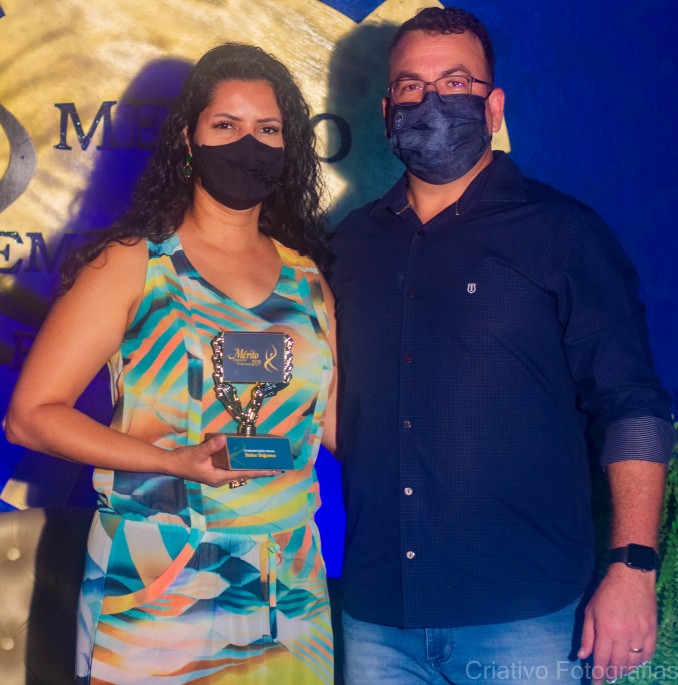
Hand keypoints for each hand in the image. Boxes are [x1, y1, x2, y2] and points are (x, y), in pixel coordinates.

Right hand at [168, 434, 280, 486]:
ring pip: (239, 470)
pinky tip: (249, 457)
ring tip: (267, 462)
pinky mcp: (216, 470)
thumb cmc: (184, 460)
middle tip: (276, 466)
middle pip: (245, 473)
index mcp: (219, 477)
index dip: (259, 471)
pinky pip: (233, 467)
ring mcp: (219, 474)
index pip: (244, 474)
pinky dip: (242, 463)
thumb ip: (211, 446)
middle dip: (259, 470)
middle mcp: (222, 478)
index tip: (273, 470)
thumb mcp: (198, 452)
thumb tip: (223, 439)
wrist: (171, 463)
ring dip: (252, 467)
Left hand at [578, 564, 656, 683]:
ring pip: (633, 662)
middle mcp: (623, 635)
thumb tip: (582, 656)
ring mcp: (640, 635)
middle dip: (611, 674)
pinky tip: (633, 662)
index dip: (597, 675)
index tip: (595, 684)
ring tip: (618, 671)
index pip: (601, 659)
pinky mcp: (651, 632)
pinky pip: (647, 655)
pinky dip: (640, 662)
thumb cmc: (606, 593)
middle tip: (606, 678)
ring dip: (625, 670)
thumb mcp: (590, 611)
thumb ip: (586, 635)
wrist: (631, 579)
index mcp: (606, 630)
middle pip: (617, 664)